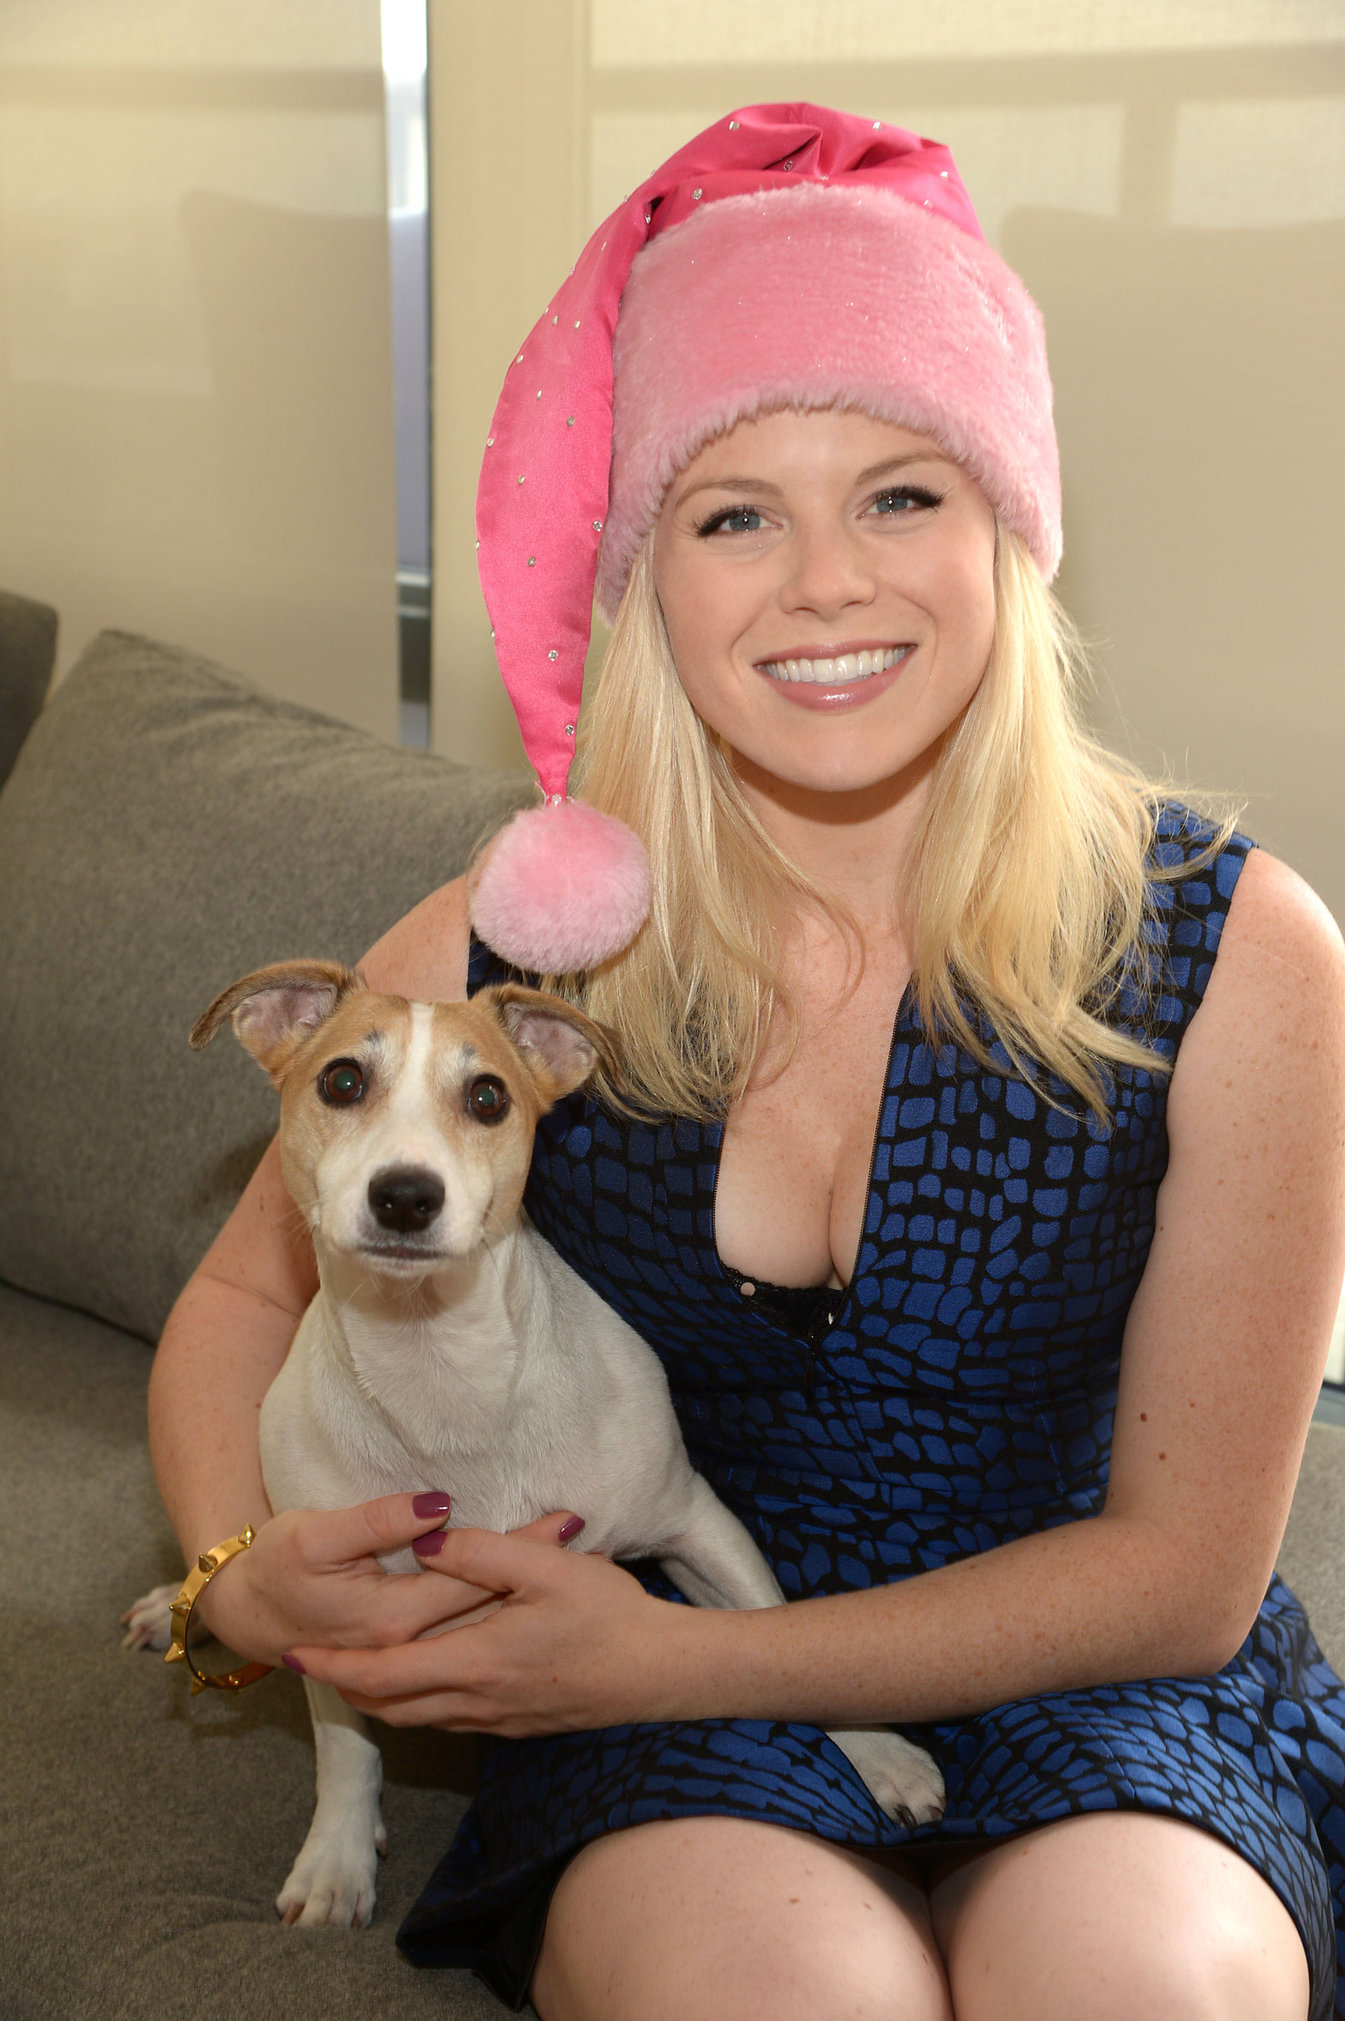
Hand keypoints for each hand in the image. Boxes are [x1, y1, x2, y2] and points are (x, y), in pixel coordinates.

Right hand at [193, 1495, 582, 1666]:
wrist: (244, 1611)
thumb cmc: (277, 1565)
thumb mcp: (318, 1535)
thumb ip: (381, 1522)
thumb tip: (439, 1506)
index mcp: (391, 1618)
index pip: (474, 1578)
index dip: (522, 1546)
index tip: (569, 1520)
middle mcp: (406, 1648)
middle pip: (488, 1608)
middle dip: (539, 1574)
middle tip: (586, 1539)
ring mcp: (406, 1664)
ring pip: (482, 1633)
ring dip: (525, 1607)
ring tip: (576, 1568)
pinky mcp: (404, 1662)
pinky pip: (464, 1650)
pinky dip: (498, 1628)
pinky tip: (528, 1608)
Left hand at [280, 1526, 698, 1736]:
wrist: (659, 1673)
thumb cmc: (608, 1615)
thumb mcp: (545, 1566)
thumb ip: (479, 1551)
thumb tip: (425, 1540)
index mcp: (474, 1661)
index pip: (381, 1672)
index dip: (333, 1664)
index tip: (294, 1654)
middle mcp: (476, 1700)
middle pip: (389, 1705)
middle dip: (344, 1685)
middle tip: (310, 1664)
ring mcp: (498, 1718)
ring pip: (416, 1718)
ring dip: (377, 1697)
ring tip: (352, 1670)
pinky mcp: (518, 1723)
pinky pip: (447, 1719)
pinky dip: (416, 1703)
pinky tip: (422, 1680)